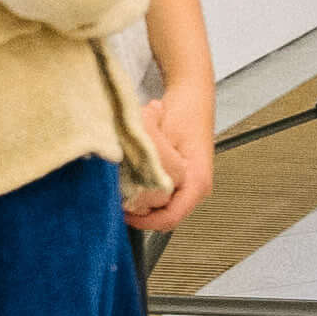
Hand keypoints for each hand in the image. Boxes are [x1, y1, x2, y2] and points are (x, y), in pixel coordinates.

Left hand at [125, 67, 216, 236]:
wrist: (193, 94)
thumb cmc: (184, 111)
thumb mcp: (161, 136)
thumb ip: (147, 160)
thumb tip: (126, 183)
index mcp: (198, 180)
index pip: (170, 217)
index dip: (144, 221)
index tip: (123, 213)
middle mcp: (198, 187)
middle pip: (166, 217)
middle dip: (142, 213)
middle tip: (118, 201)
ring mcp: (192, 184)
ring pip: (164, 208)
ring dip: (144, 203)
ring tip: (124, 191)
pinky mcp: (184, 179)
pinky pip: (165, 197)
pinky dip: (148, 193)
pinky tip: (134, 181)